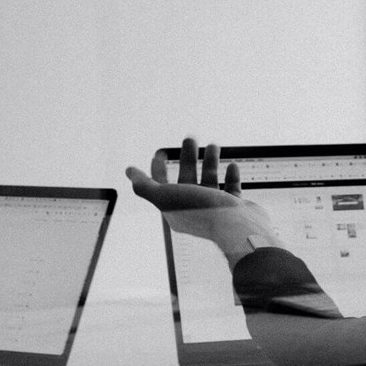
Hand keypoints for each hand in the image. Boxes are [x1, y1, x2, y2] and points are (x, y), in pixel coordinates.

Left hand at [126, 137, 282, 268]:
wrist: (236, 227)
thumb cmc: (200, 211)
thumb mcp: (165, 197)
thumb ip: (145, 186)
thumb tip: (129, 172)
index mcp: (175, 209)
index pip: (161, 186)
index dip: (157, 169)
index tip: (160, 151)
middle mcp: (194, 209)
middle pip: (186, 178)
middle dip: (187, 158)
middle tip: (190, 138)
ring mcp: (216, 209)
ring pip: (210, 181)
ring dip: (210, 162)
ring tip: (214, 145)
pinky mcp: (235, 208)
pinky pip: (232, 189)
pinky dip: (231, 176)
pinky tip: (232, 165)